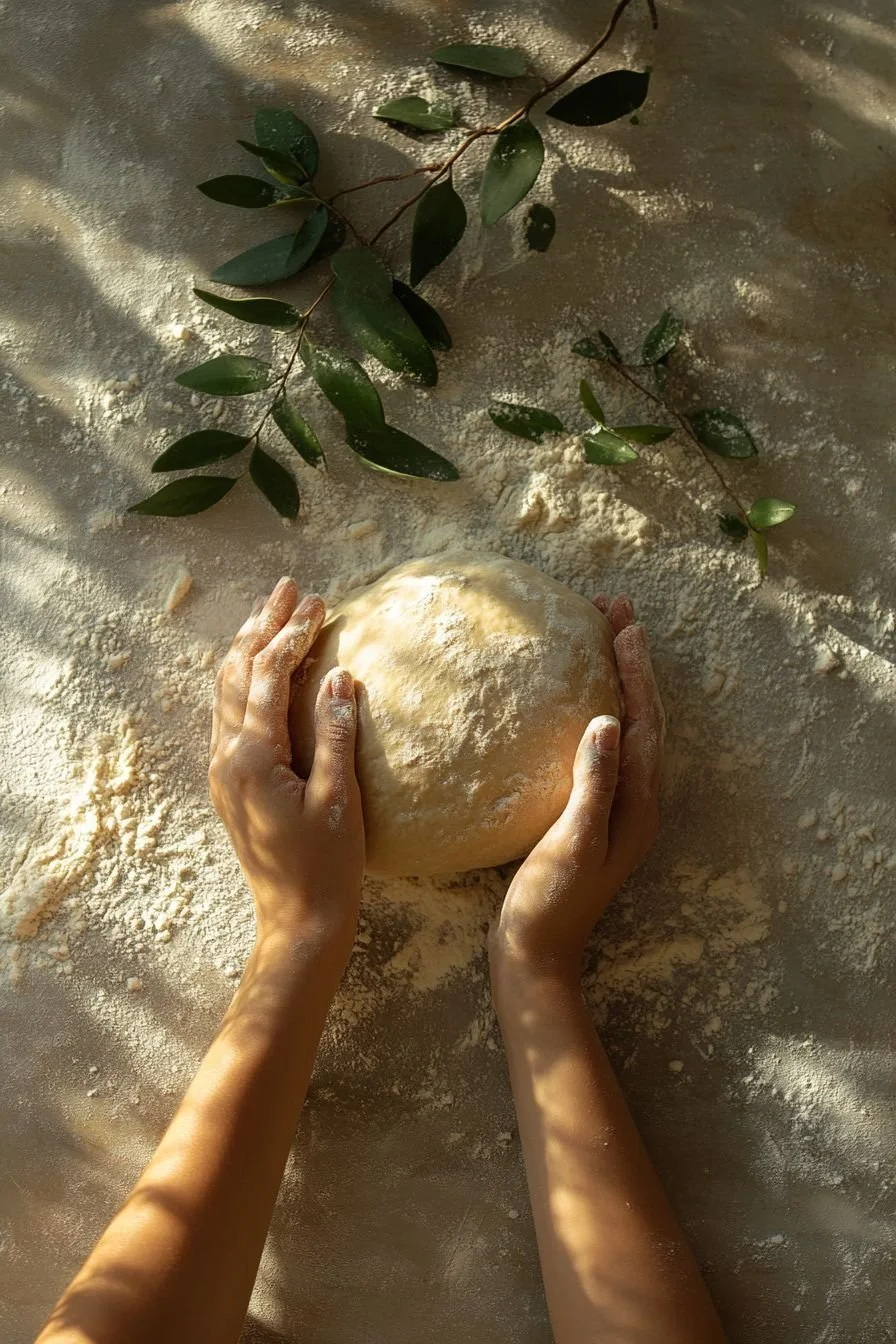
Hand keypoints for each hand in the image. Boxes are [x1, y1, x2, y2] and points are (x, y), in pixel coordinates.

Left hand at [209, 577, 363, 953]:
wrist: (298, 920)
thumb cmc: (326, 866)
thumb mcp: (339, 799)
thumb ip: (335, 735)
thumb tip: (339, 675)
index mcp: (252, 758)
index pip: (268, 676)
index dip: (292, 634)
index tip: (320, 602)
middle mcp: (227, 758)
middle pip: (237, 673)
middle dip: (262, 626)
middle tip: (288, 587)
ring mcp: (223, 770)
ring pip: (227, 691)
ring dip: (249, 647)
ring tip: (270, 612)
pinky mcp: (231, 783)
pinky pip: (231, 714)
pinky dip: (247, 679)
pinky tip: (262, 668)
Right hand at [490, 595, 664, 979]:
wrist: (535, 955)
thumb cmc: (550, 903)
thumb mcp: (573, 841)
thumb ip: (594, 783)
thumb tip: (610, 721)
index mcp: (638, 804)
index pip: (644, 722)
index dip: (636, 671)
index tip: (623, 624)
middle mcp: (635, 801)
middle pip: (641, 716)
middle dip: (631, 663)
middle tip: (612, 611)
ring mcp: (614, 807)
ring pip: (624, 728)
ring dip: (617, 681)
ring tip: (599, 638)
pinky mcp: (588, 813)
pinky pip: (602, 746)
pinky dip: (596, 709)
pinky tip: (570, 702)